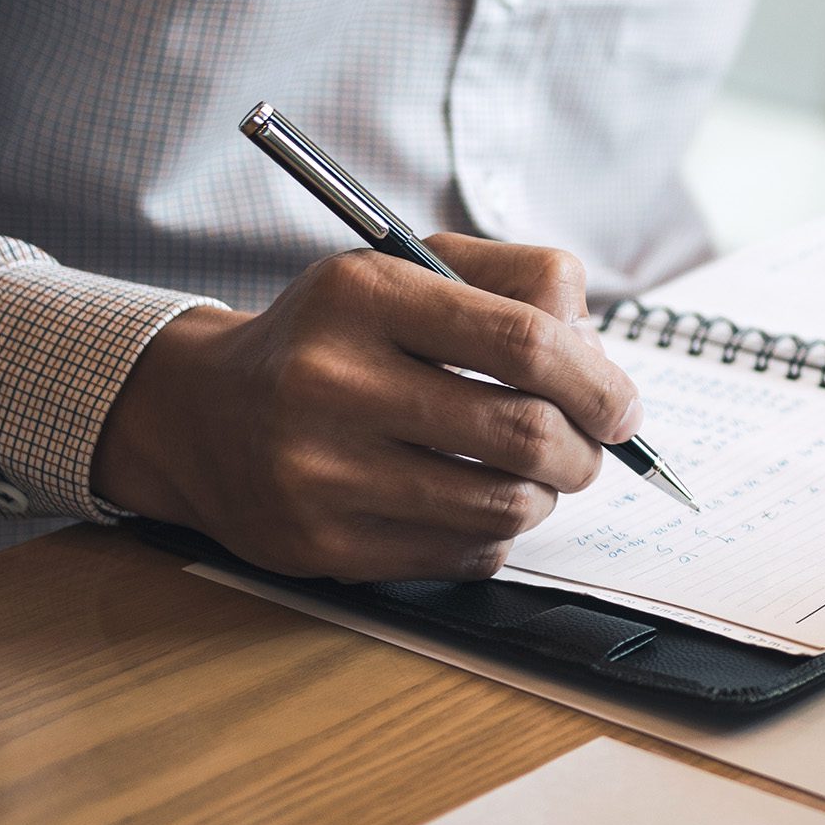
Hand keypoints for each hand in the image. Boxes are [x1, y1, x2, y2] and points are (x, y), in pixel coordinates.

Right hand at [94, 236, 644, 579]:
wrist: (201, 413)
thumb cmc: (338, 335)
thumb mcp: (411, 269)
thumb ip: (521, 280)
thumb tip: (600, 351)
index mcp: (363, 296)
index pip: (525, 341)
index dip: (598, 381)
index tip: (623, 407)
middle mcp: (330, 382)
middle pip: (524, 433)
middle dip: (585, 449)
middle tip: (589, 447)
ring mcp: (320, 473)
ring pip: (504, 505)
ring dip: (545, 494)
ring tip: (531, 472)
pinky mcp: (321, 546)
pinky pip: (465, 554)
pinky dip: (494, 533)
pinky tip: (468, 503)